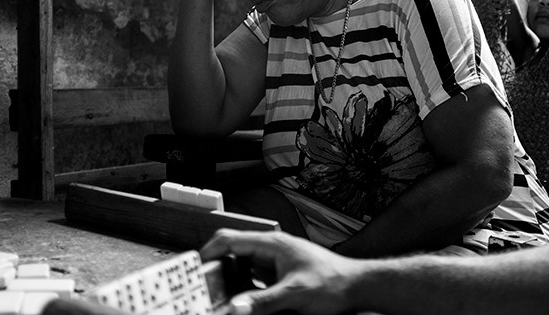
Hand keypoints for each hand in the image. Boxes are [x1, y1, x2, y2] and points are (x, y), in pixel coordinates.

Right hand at [200, 229, 361, 314]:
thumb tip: (234, 308)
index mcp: (272, 244)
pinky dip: (242, 292)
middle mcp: (271, 250)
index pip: (229, 239)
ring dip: (228, 284)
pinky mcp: (279, 277)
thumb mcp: (294, 294)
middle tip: (201, 290)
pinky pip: (253, 282)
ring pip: (241, 270)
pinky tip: (240, 304)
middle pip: (231, 255)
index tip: (192, 270)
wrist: (356, 287)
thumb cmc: (334, 282)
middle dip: (214, 272)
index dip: (207, 253)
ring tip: (216, 299)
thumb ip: (263, 301)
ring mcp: (275, 263)